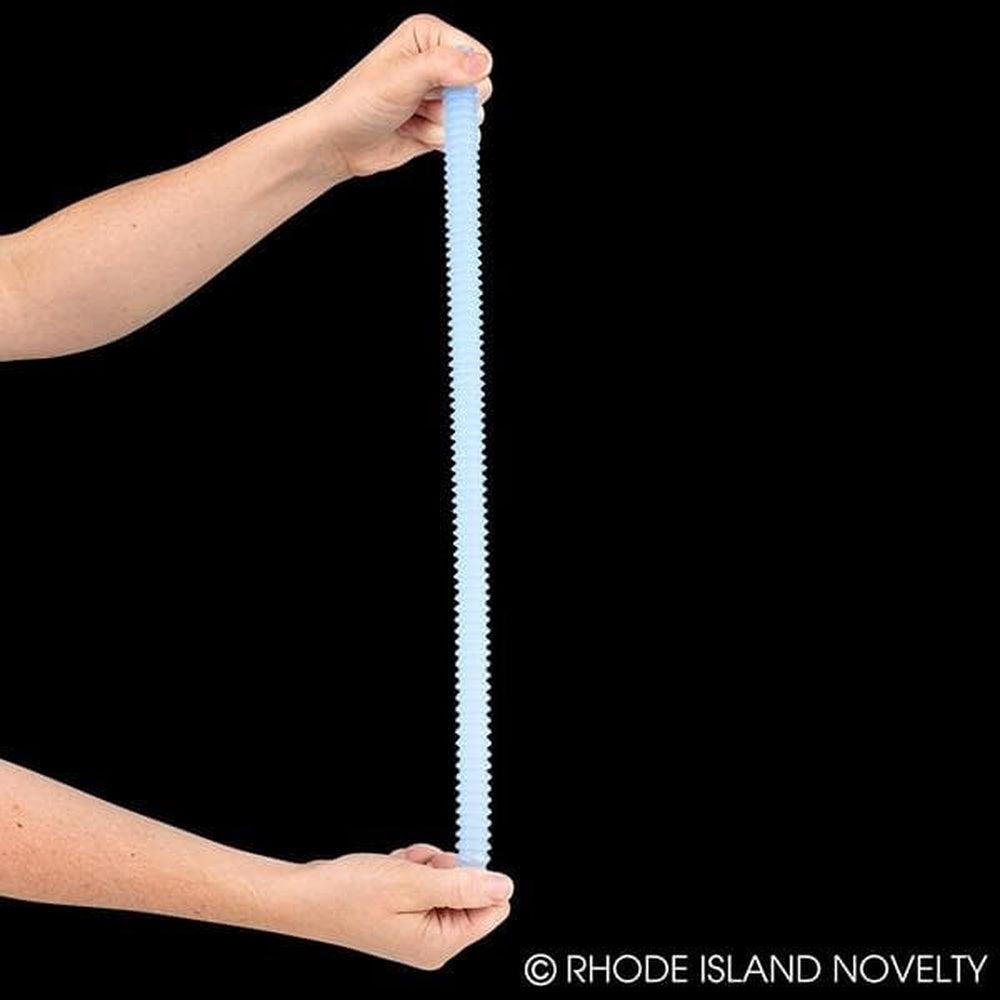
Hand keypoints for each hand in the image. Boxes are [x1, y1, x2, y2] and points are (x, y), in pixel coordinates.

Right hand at [264, 843, 513, 968]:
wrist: (307, 895)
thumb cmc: (351, 894)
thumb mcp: (414, 884)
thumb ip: (464, 886)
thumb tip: (504, 887)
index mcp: (439, 944)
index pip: (492, 909)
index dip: (475, 879)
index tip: (445, 869)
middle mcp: (431, 942)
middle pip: (469, 891)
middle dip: (445, 869)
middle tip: (416, 868)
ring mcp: (416, 929)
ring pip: (446, 880)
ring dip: (426, 864)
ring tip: (398, 868)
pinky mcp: (404, 914)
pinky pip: (425, 880)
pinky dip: (411, 867)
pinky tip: (389, 870)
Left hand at [306, 14, 492, 177]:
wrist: (340, 142)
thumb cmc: (360, 102)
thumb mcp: (401, 78)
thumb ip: (444, 67)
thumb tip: (483, 64)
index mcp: (429, 36)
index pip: (477, 56)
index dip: (462, 77)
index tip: (431, 86)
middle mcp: (438, 63)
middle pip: (479, 89)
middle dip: (450, 105)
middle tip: (418, 102)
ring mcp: (439, 96)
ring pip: (470, 118)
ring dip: (439, 125)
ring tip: (409, 116)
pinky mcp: (439, 124)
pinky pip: (459, 138)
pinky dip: (436, 140)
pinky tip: (412, 132)